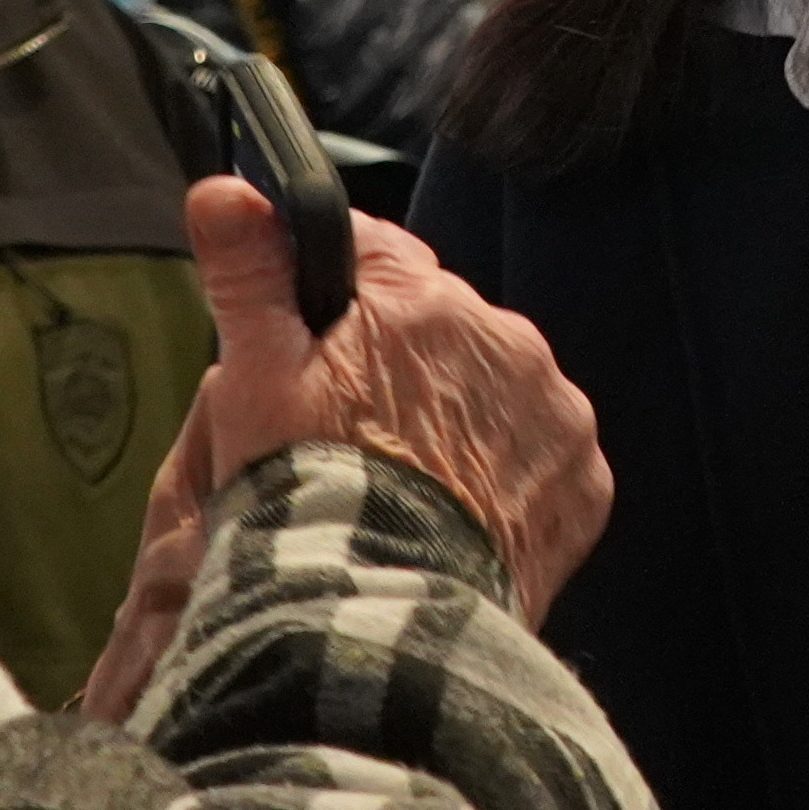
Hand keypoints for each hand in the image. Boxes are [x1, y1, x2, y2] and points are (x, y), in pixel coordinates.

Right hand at [83, 186, 608, 725]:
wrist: (384, 620)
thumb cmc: (311, 497)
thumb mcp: (256, 380)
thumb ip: (247, 273)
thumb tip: (224, 189)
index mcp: (422, 301)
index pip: (375, 251)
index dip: (333, 293)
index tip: (311, 341)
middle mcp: (505, 339)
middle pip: (438, 322)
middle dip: (398, 359)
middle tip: (349, 433)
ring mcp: (554, 411)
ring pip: (492, 384)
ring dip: (457, 412)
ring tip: (404, 481)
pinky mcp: (583, 481)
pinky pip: (538, 452)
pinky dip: (505, 472)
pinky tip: (457, 510)